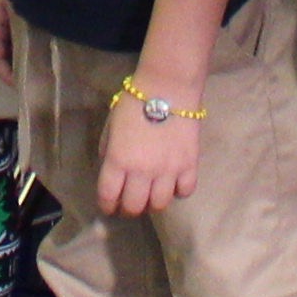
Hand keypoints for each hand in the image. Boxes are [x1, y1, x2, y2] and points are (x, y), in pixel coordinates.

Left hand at [96, 90, 204, 216]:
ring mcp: (168, 170)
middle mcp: (142, 171)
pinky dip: (178, 191)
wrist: (167, 87)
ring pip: (160, 205)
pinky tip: (173, 182)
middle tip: (131, 203)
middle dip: (129, 209)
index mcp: (118, 160)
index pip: (109, 197)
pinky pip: (185, 191)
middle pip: (135, 207)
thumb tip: (111, 172)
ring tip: (152, 194)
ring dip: (153, 203)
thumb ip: (108, 152)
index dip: (107, 206)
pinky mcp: (189, 165)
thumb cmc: (134, 102)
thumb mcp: (111, 126)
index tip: (110, 207)